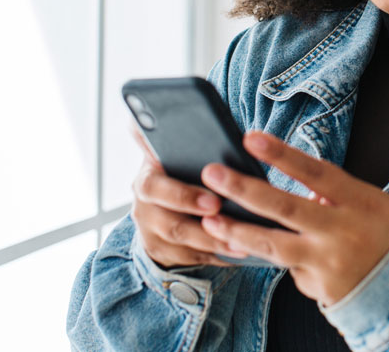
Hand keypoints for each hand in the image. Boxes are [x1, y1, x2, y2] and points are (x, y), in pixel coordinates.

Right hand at [129, 128, 246, 268]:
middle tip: (238, 231)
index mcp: (148, 176)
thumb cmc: (182, 166)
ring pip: (183, 244)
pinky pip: (191, 257)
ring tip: (244, 244)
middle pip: (170, 223)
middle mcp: (143, 206)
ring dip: (215, 244)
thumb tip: (210, 131)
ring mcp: (150, 231)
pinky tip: (240, 252)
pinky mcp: (161, 251)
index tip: (215, 201)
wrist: (161, 195)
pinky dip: (216, 255)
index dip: (184, 197)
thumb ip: (185, 141)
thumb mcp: (178, 150)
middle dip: (204, 228)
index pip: (155, 187)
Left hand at [198, 131, 388, 306]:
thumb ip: (334, 193)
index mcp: (358, 200)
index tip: (250, 137)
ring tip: (210, 219)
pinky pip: (291, 270)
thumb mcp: (370, 202)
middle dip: (244, 189)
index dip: (282, 154)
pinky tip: (286, 255)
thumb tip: (301, 189)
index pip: (315, 171)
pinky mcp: (321, 288)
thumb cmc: (388, 231)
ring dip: (237, 231)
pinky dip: (284, 259)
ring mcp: (329, 262)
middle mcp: (342, 231)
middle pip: (285, 207)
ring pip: (274, 246)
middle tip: (212, 173)